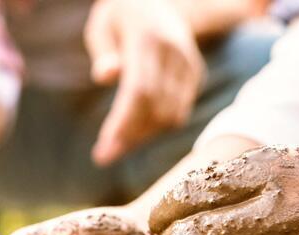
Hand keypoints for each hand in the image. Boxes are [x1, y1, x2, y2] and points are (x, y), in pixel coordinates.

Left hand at [86, 0, 204, 165]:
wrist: (159, 1)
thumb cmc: (119, 17)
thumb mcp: (102, 25)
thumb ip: (103, 51)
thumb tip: (105, 76)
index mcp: (149, 39)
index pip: (140, 90)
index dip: (123, 123)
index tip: (104, 148)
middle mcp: (175, 52)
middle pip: (156, 107)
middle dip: (130, 137)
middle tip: (104, 156)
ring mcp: (190, 63)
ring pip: (172, 115)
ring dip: (143, 136)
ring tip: (116, 146)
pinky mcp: (196, 74)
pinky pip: (180, 111)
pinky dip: (157, 128)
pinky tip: (135, 133)